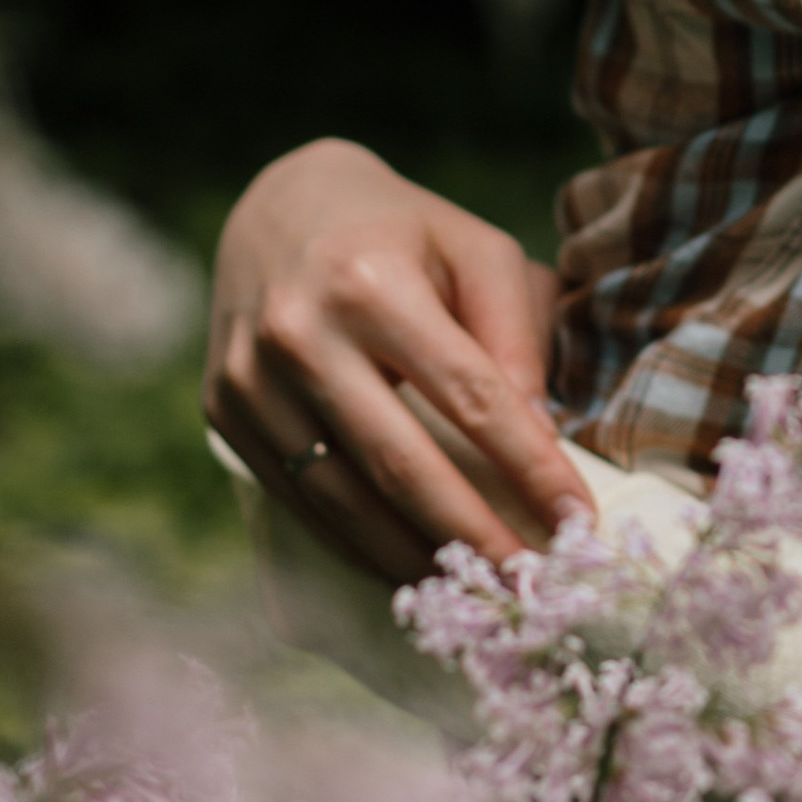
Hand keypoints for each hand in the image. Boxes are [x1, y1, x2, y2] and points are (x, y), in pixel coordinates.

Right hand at [204, 137, 593, 581]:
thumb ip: (514, 334)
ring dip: (415, 560)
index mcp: (371, 283)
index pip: (468, 398)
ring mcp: (251, 380)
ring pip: (344, 499)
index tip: (577, 522)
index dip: (528, 468)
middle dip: (473, 537)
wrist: (279, 207)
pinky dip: (359, 545)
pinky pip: (300, 499)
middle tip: (532, 588)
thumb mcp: (475, 250)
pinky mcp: (224, 413)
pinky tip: (411, 569)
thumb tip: (542, 436)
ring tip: (478, 594)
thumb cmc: (402, 232)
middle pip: (401, 465)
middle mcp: (299, 333)